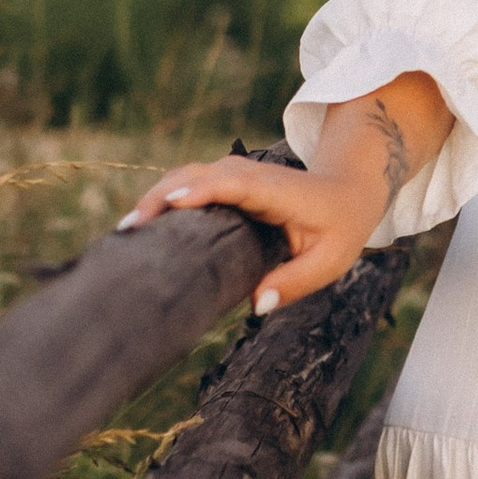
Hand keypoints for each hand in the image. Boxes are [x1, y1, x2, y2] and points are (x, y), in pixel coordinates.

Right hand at [115, 155, 369, 312]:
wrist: (349, 188)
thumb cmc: (340, 227)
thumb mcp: (330, 261)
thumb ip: (294, 282)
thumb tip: (255, 304)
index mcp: (276, 192)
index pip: (233, 184)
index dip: (201, 190)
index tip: (172, 202)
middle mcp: (250, 176)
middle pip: (197, 174)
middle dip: (161, 197)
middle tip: (130, 230)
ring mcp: (235, 174)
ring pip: (187, 175)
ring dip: (156, 197)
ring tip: (128, 231)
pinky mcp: (226, 181)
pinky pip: (189, 182)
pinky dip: (164, 198)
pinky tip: (144, 224)